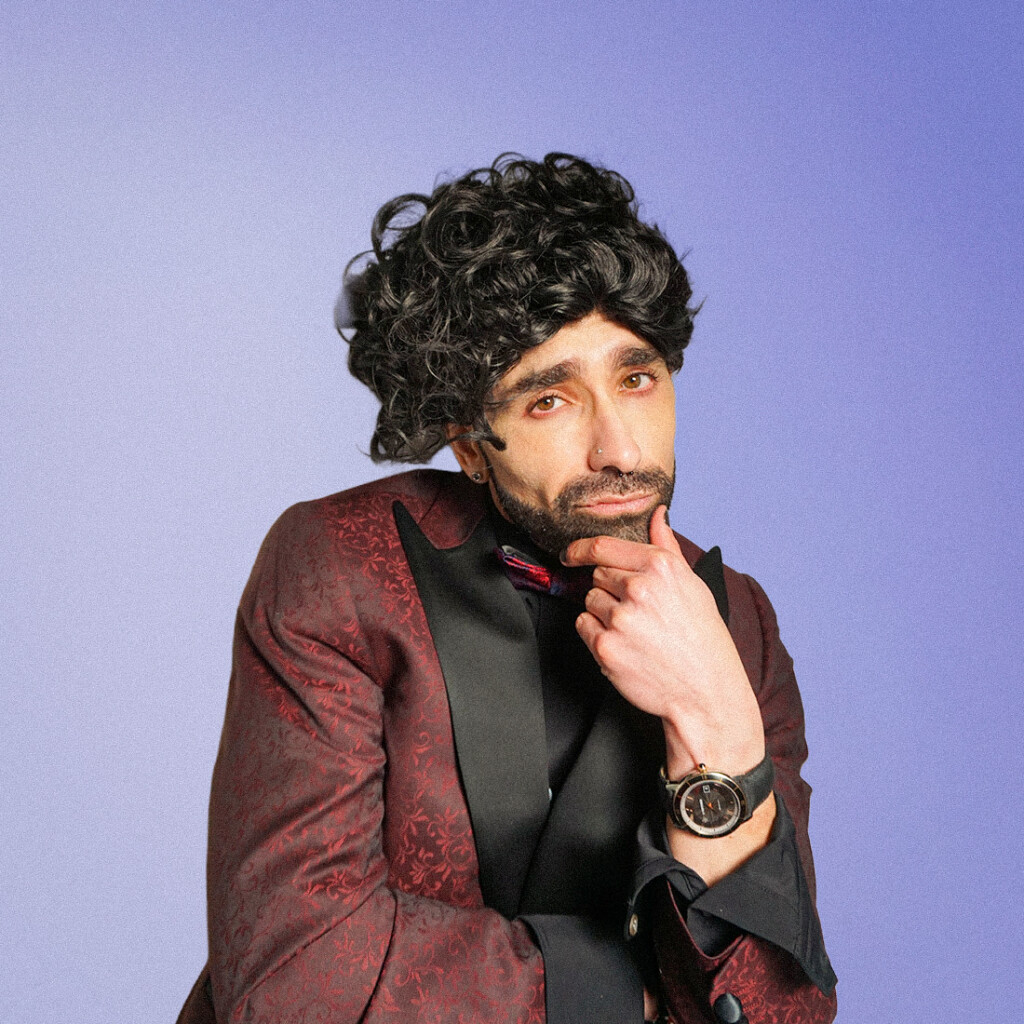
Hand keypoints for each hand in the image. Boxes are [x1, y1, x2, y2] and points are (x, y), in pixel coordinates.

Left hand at [563, 506, 763, 778]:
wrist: (706, 691)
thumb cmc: (702, 637)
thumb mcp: (692, 584)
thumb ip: (666, 546)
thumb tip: (657, 514)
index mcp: (660, 567)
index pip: (602, 546)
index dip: (580, 549)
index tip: (571, 554)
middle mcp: (639, 588)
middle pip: (597, 576)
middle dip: (610, 590)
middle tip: (638, 613)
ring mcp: (620, 619)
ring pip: (590, 601)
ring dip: (604, 613)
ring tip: (636, 631)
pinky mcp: (606, 647)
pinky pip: (583, 626)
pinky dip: (596, 634)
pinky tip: (625, 644)